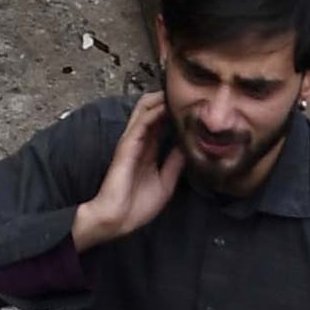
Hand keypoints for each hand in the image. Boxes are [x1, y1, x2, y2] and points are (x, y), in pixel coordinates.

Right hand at [70, 95, 182, 247]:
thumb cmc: (137, 206)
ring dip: (160, 98)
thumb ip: (175, 164)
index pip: (161, 122)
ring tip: (177, 89)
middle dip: (166, 98)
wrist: (117, 220)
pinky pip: (141, 124)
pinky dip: (154, 112)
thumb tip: (190, 147)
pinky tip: (166, 106)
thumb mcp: (165, 183)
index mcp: (148, 150)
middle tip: (185, 89)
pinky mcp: (127, 146)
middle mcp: (140, 141)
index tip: (192, 102)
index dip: (174, 111)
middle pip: (151, 110)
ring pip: (144, 110)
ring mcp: (132, 141)